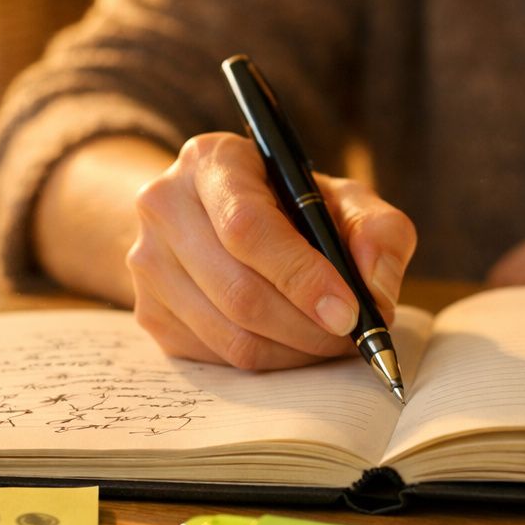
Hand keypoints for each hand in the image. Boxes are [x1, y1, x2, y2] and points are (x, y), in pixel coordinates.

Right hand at [127, 132, 416, 369]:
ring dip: (293, 352)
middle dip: (308, 327)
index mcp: (212, 161)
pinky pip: (215, 358)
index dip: (302, 277)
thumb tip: (375, 293)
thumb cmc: (292, 205)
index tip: (349, 313)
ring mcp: (146, 263)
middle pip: (238, 291)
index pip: (248, 228)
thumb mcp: (344, 199)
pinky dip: (267, 363)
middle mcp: (164, 205)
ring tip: (330, 342)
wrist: (217, 217)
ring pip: (228, 335)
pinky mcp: (148, 313)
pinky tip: (294, 344)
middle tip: (352, 337)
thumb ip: (377, 232)